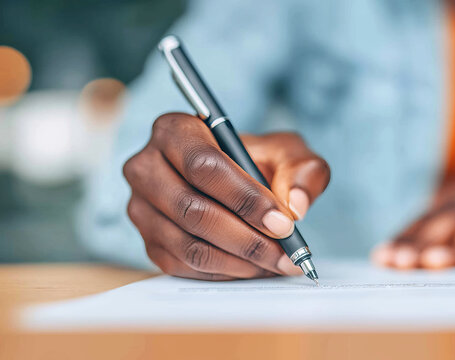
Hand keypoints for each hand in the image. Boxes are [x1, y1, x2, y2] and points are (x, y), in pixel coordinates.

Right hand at [124, 113, 329, 279]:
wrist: (235, 180)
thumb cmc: (257, 161)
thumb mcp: (287, 152)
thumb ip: (303, 170)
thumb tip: (296, 206)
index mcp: (175, 130)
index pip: (203, 166)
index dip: (245, 198)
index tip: (282, 223)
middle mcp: (146, 167)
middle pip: (193, 211)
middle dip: (247, 238)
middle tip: (285, 254)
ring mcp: (141, 208)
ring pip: (189, 245)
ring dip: (240, 261)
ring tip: (276, 264)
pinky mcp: (147, 241)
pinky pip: (184, 266)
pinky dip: (225, 273)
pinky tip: (253, 268)